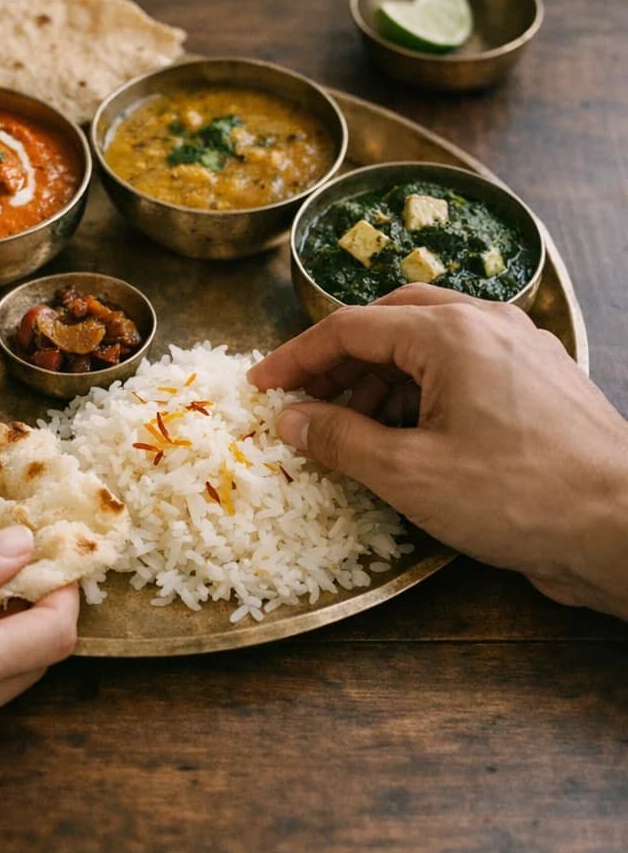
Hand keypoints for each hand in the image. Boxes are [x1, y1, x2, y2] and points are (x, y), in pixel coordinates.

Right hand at [248, 284, 627, 617]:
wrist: (627, 530)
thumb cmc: (519, 497)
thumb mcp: (409, 472)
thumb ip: (338, 438)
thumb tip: (289, 419)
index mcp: (451, 333)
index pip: (348, 328)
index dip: (295, 358)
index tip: (261, 386)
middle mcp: (486, 323)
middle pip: (386, 322)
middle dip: (337, 361)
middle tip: (303, 401)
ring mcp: (516, 348)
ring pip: (424, 342)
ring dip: (377, 377)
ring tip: (349, 427)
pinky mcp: (535, 379)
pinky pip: (459, 366)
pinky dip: (418, 389)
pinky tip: (404, 433)